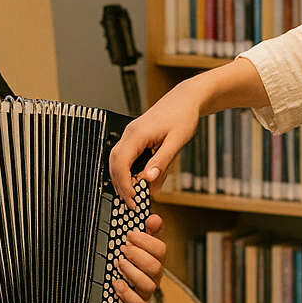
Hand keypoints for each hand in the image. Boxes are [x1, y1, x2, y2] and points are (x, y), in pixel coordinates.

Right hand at [108, 58, 271, 208]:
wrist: (186, 99)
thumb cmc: (183, 116)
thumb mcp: (176, 141)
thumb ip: (162, 161)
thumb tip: (148, 181)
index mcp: (137, 134)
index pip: (121, 163)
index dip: (124, 184)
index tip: (133, 199)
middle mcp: (129, 134)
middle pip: (114, 163)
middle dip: (120, 185)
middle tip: (132, 203)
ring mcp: (131, 134)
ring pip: (117, 160)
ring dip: (122, 179)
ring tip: (134, 196)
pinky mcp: (135, 137)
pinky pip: (125, 156)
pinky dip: (127, 170)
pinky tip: (138, 181)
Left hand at [111, 213, 166, 302]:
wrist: (120, 288)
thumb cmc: (132, 263)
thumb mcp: (139, 245)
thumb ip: (148, 231)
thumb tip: (154, 218)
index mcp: (156, 260)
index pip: (160, 250)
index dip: (146, 241)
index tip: (131, 234)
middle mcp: (154, 276)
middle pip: (156, 267)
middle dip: (139, 256)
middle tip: (124, 248)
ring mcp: (147, 292)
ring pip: (148, 285)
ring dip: (133, 272)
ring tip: (120, 263)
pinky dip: (128, 295)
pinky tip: (117, 284)